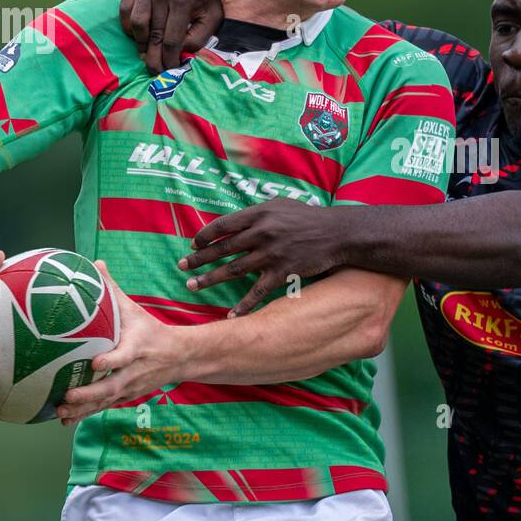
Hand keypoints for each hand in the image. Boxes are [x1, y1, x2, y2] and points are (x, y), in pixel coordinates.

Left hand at [57, 261, 183, 425]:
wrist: (180, 357)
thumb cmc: (151, 330)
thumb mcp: (135, 309)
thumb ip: (112, 289)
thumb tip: (95, 263)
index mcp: (137, 347)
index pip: (125, 356)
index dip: (112, 361)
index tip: (96, 363)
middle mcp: (135, 371)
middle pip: (113, 386)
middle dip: (90, 394)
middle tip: (68, 396)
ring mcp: (131, 387)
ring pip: (106, 401)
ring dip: (84, 409)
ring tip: (61, 413)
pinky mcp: (126, 396)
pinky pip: (104, 407)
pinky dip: (85, 414)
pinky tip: (65, 420)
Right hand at [120, 0, 222, 72]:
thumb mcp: (214, 13)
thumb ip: (201, 36)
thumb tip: (180, 52)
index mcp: (183, 0)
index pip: (171, 39)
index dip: (169, 59)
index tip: (169, 71)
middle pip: (152, 34)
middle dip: (152, 57)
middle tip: (154, 70)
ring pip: (136, 24)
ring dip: (139, 43)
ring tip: (146, 53)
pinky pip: (125, 10)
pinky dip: (129, 26)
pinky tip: (138, 34)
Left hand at [179, 199, 344, 315]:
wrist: (338, 233)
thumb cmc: (309, 218)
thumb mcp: (282, 205)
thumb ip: (258, 214)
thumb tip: (236, 222)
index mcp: (259, 213)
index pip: (223, 225)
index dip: (205, 236)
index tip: (194, 244)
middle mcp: (262, 233)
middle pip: (222, 248)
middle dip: (199, 259)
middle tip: (182, 267)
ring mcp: (271, 254)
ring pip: (233, 269)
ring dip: (210, 279)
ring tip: (192, 286)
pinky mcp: (282, 272)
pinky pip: (257, 292)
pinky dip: (243, 305)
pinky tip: (230, 315)